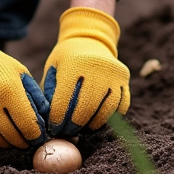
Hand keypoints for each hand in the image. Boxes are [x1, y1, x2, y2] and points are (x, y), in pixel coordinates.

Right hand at [0, 12, 48, 148]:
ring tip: (14, 141)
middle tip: (28, 142)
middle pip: (12, 135)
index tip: (39, 138)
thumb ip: (35, 96)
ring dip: (8, 144)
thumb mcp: (20, 73)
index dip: (36, 136)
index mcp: (10, 89)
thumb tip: (45, 120)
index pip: (27, 124)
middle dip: (23, 142)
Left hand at [41, 7, 129, 135]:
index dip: (57, 120)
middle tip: (66, 133)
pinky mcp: (125, 80)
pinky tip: (97, 120)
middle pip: (86, 109)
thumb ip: (50, 92)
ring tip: (82, 130)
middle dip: (74, 126)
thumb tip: (49, 122)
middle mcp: (97, 69)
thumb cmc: (66, 59)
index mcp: (74, 65)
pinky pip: (121, 106)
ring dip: (92, 125)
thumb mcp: (53, 68)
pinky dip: (110, 117)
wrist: (90, 40)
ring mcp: (114, 75)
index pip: (64, 101)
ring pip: (105, 111)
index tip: (53, 129)